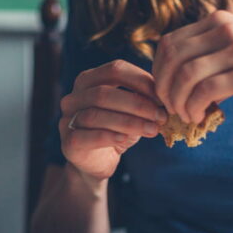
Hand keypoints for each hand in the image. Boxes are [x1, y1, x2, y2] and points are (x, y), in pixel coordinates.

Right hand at [59, 60, 166, 180]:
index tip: (162, 97)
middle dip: (137, 104)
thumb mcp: (131, 112)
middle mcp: (74, 97)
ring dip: (129, 122)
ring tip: (151, 130)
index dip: (140, 81)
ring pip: (96, 115)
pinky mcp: (68, 142)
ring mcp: (68, 119)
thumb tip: (165, 95)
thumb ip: (143, 99)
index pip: (114, 70)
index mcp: (89, 80)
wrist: (97, 162)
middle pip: (104, 93)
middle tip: (160, 116)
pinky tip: (125, 139)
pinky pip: (88, 136)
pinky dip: (109, 136)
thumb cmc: (116, 130)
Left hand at [152, 9, 232, 122]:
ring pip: (185, 76)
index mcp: (219, 21)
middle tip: (169, 108)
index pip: (169, 43)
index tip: (165, 92)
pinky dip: (194, 107)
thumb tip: (182, 72)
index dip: (158, 71)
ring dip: (177, 101)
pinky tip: (199, 116)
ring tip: (185, 115)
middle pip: (171, 58)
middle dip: (163, 88)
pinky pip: (205, 91)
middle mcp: (224, 30)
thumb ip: (214, 49)